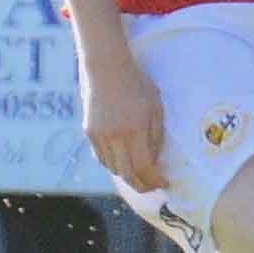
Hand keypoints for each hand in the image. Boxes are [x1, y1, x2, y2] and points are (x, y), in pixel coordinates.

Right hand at [81, 49, 169, 195]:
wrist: (106, 66)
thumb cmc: (136, 83)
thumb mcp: (155, 107)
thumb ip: (156, 137)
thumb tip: (154, 162)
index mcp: (134, 129)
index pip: (144, 167)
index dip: (155, 180)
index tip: (164, 182)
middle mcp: (114, 135)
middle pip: (127, 173)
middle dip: (141, 184)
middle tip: (152, 186)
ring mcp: (99, 135)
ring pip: (113, 168)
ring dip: (127, 175)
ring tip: (139, 175)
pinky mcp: (89, 132)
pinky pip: (102, 157)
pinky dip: (113, 164)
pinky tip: (123, 162)